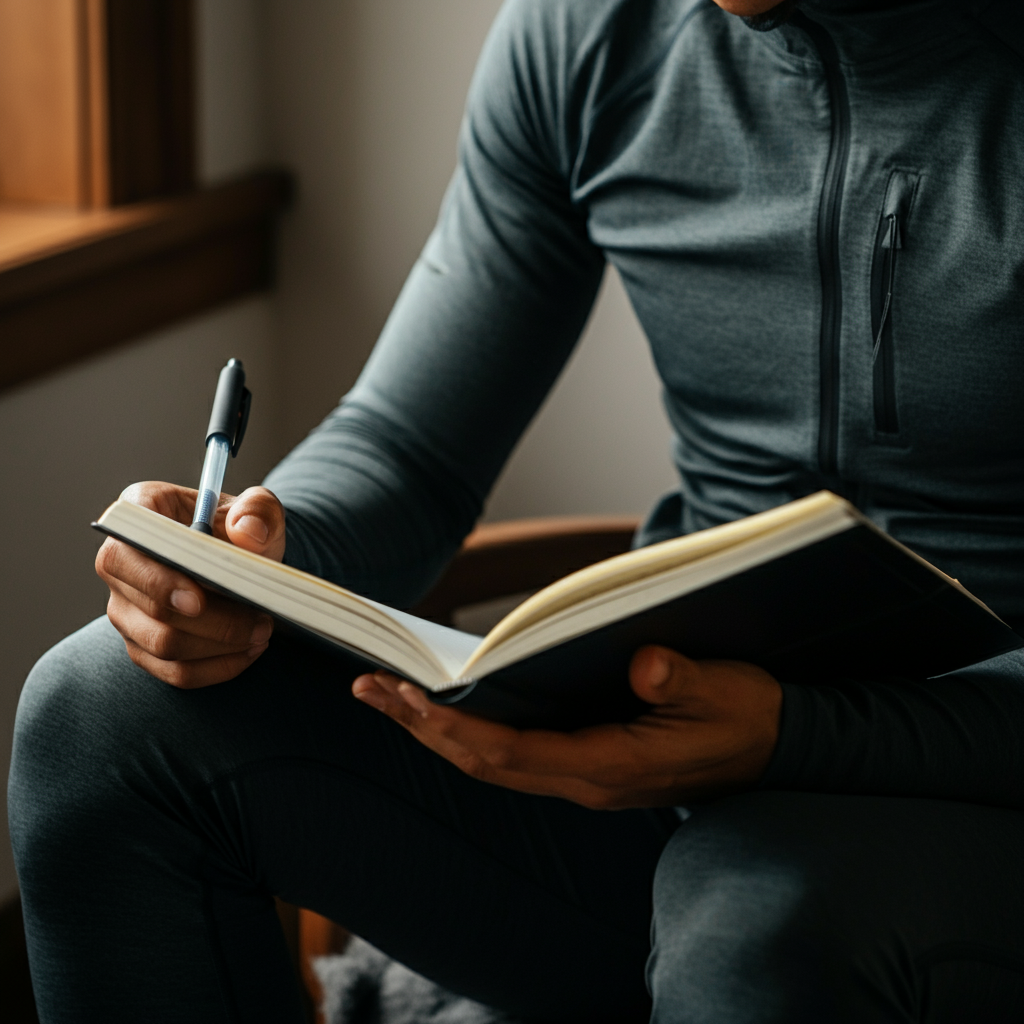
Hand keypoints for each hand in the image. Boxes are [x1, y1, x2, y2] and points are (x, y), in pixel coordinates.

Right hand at [95, 481, 285, 687]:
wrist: (241, 562)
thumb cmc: (241, 529)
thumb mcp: (259, 509)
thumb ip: (258, 510)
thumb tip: (248, 532)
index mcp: (139, 512)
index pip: (127, 550)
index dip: (158, 580)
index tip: (198, 601)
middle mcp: (120, 562)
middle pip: (151, 607)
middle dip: (212, 621)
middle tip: (261, 621)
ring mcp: (126, 608)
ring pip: (163, 644)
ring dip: (219, 645)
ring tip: (262, 633)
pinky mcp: (143, 644)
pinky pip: (174, 671)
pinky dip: (217, 667)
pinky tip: (249, 652)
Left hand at [352, 646, 781, 807]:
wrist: (776, 749)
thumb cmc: (748, 718)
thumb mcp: (726, 694)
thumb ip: (685, 681)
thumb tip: (646, 661)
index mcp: (608, 766)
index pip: (509, 754)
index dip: (453, 728)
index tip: (405, 694)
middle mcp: (584, 778)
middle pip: (483, 761)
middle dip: (422, 728)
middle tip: (369, 686)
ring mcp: (583, 773)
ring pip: (492, 759)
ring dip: (437, 730)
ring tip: (389, 693)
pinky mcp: (588, 759)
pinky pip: (513, 752)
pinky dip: (471, 730)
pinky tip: (451, 704)